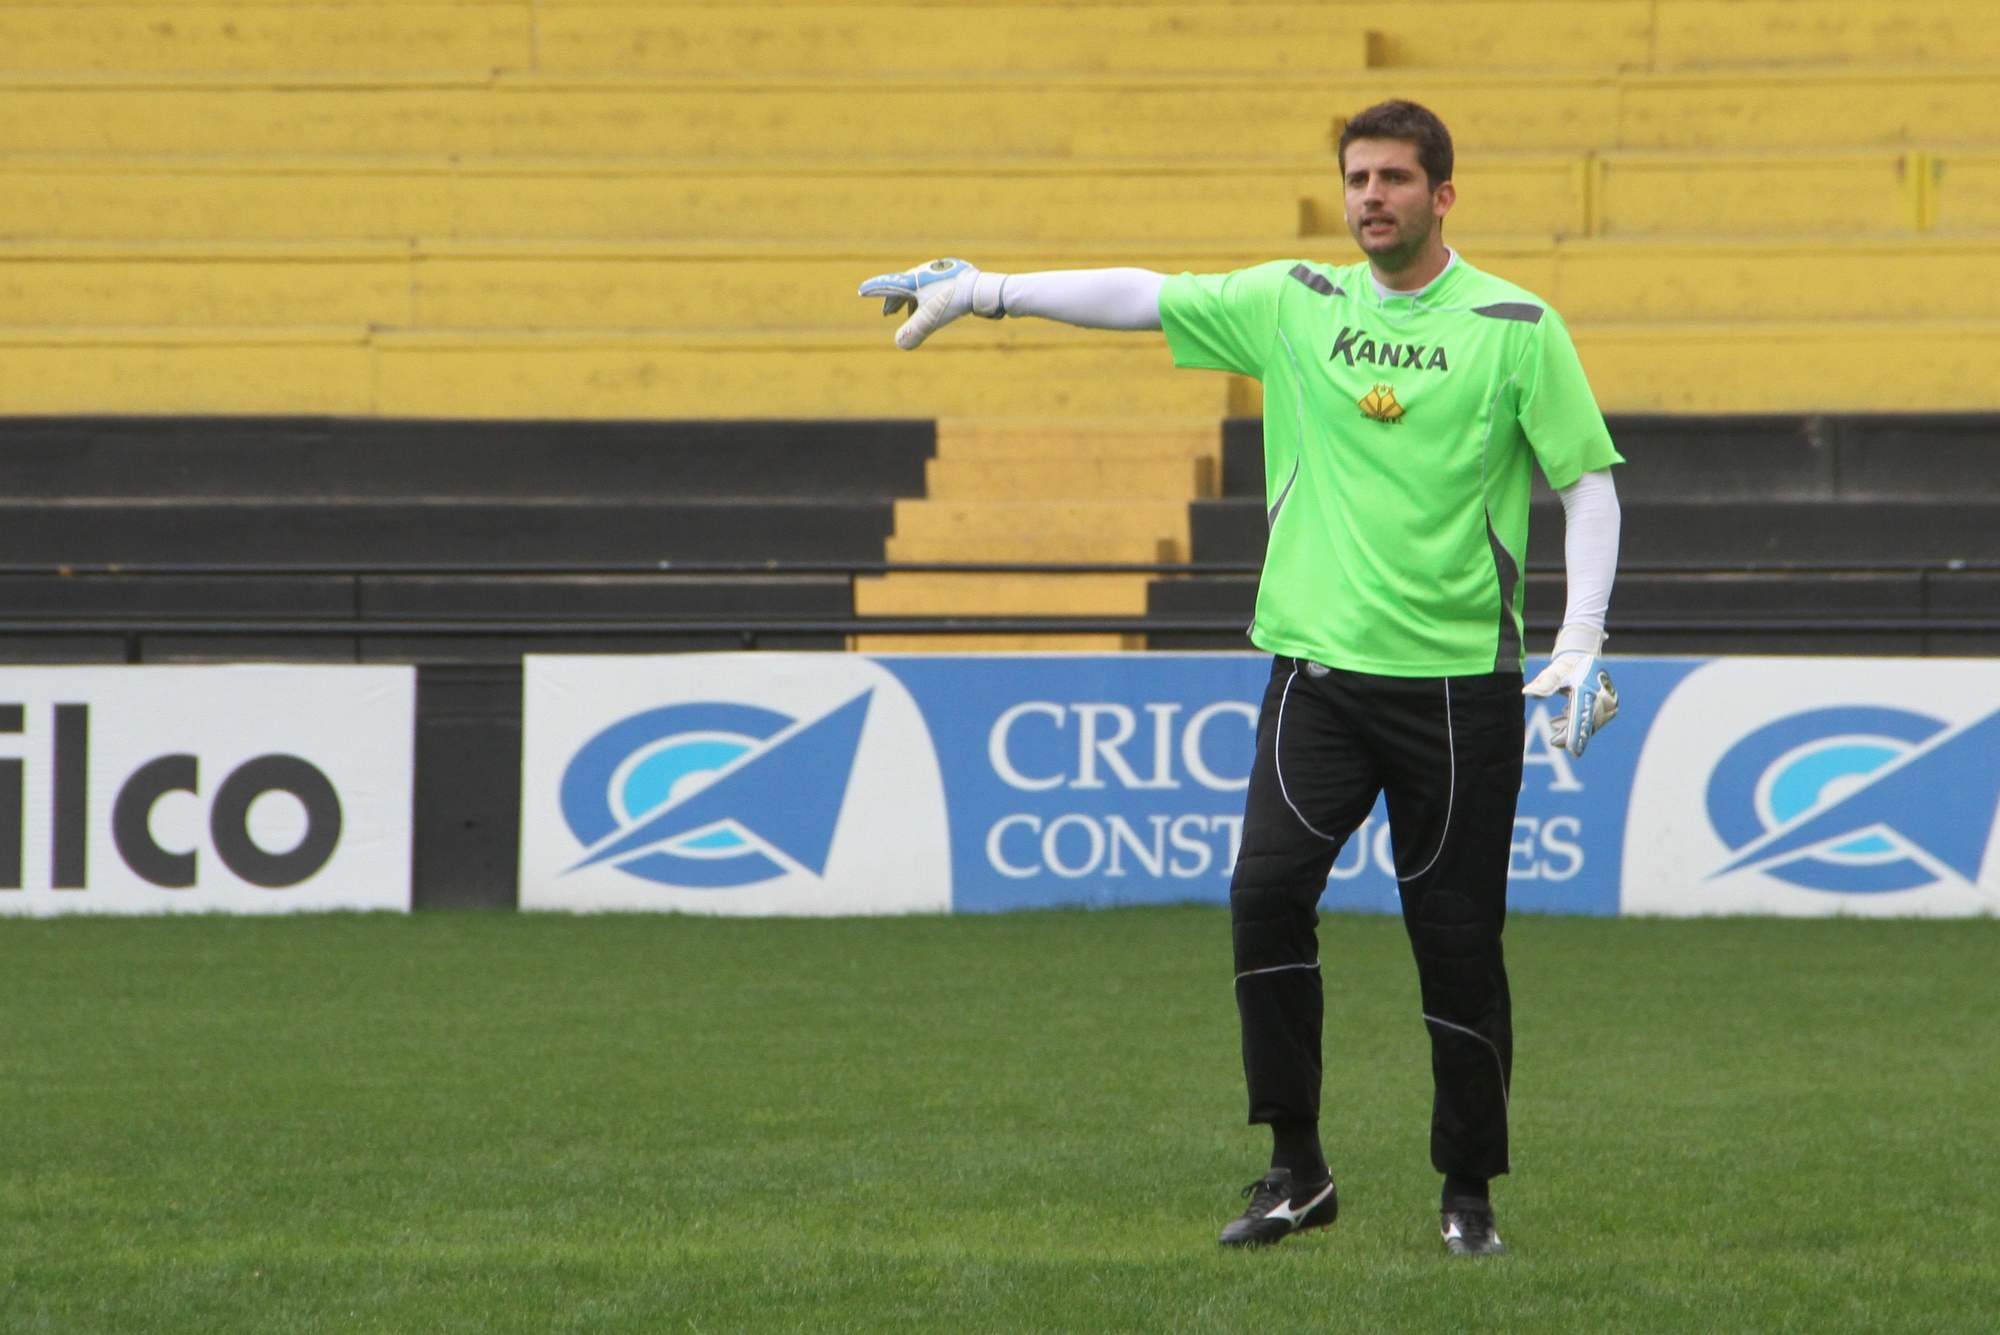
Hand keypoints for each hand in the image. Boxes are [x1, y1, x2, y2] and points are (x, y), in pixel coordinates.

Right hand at [857, 257, 1004, 349]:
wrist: (980, 288)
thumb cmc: (953, 302)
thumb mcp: (930, 320)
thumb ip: (913, 332)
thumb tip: (899, 343)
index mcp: (913, 280)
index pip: (889, 285)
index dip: (875, 290)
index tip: (862, 290)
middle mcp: (923, 273)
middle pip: (903, 287)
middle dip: (895, 301)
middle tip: (887, 313)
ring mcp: (938, 273)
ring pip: (920, 288)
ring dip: (912, 301)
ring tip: (909, 315)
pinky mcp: (953, 275)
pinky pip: (934, 287)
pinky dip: (928, 298)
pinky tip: (933, 308)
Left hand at [1523, 624, 1618, 756]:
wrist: (1584, 655)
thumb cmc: (1567, 664)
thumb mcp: (1554, 671)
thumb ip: (1543, 683)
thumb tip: (1527, 693)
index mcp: (1587, 687)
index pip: (1580, 715)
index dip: (1575, 734)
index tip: (1570, 750)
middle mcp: (1601, 695)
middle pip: (1587, 722)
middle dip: (1572, 734)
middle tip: (1554, 742)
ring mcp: (1608, 700)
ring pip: (1591, 722)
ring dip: (1574, 728)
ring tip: (1555, 732)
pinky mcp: (1609, 703)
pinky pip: (1595, 718)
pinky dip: (1579, 722)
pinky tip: (1562, 724)